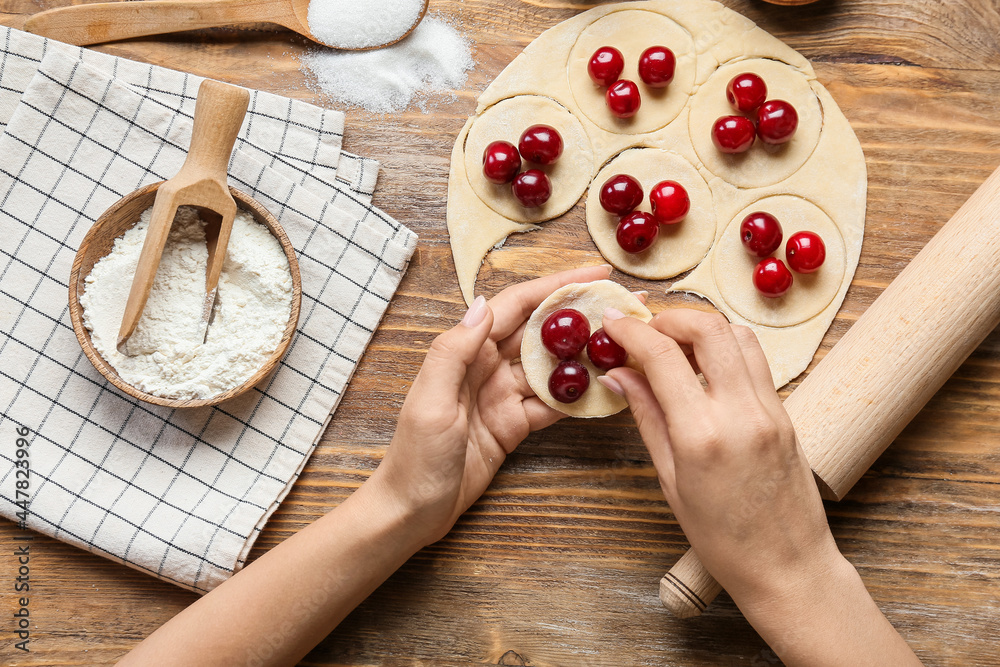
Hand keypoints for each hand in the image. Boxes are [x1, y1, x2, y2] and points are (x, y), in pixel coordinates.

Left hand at [374, 265, 612, 545]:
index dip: (556, 286)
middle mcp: (487, 366)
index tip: (596, 272)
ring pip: (553, 367)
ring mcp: (503, 395)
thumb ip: (454, 351)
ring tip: (626, 342)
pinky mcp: (514, 424)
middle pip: (542, 331)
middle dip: (582, 315)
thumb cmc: (414, 456)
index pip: (517, 306)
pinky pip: (553, 405)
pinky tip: (608, 388)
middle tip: (626, 304)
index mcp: (466, 350)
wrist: (412, 510)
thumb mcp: (429, 401)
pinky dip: (579, 397)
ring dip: (587, 355)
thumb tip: (482, 303)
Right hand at [599, 309, 922, 665]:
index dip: (632, 331)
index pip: (663, 356)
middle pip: (708, 327)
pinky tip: (702, 368)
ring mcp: (771, 409)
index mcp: (702, 435)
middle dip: (669, 317)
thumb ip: (646, 416)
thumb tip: (620, 374)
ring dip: (701, 327)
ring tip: (673, 347)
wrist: (788, 567)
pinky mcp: (786, 412)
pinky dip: (725, 349)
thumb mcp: (669, 480)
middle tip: (644, 329)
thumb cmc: (723, 540)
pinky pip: (755, 361)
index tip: (612, 322)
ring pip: (738, 334)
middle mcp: (742, 413)